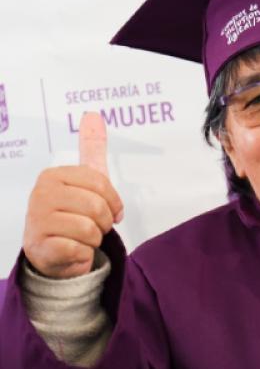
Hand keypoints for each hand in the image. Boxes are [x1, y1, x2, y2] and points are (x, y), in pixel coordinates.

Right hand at [23, 113, 123, 278]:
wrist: (51, 251)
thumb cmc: (72, 211)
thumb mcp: (84, 179)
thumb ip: (90, 148)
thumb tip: (93, 114)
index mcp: (53, 175)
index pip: (101, 183)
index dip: (114, 201)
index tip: (112, 210)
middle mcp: (40, 195)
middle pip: (97, 207)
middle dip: (104, 221)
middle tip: (95, 225)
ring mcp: (37, 220)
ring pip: (90, 229)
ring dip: (94, 238)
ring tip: (82, 237)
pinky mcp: (40, 246)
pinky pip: (80, 248)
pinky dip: (84, 253)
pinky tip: (74, 250)